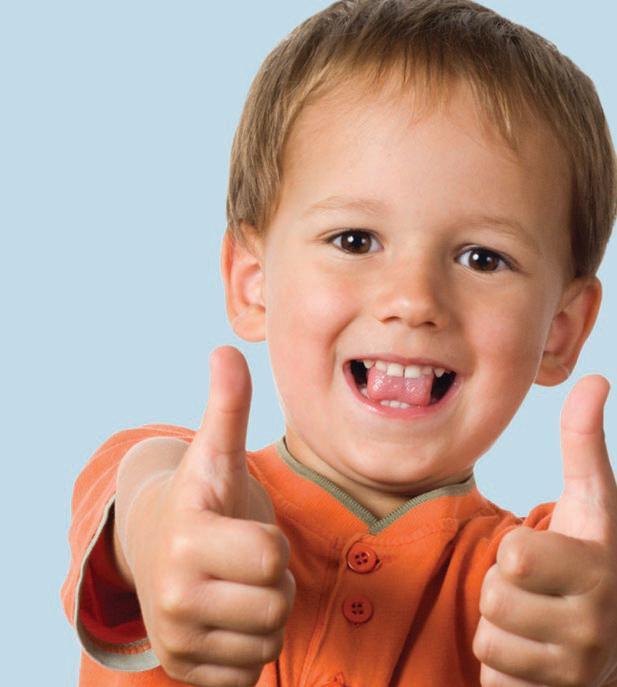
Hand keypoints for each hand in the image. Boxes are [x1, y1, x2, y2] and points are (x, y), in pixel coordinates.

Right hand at [124, 346, 294, 686]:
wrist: (154, 550)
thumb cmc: (202, 501)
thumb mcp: (216, 454)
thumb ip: (228, 406)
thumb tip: (226, 349)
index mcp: (186, 538)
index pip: (272, 557)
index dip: (272, 543)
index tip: (246, 531)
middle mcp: (172, 594)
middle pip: (276, 602)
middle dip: (273, 580)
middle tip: (244, 561)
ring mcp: (176, 639)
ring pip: (268, 638)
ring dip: (264, 613)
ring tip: (236, 586)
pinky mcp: (185, 671)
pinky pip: (250, 671)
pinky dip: (249, 647)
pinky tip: (226, 618)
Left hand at [473, 375, 616, 685]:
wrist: (607, 646)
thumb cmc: (588, 562)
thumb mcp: (592, 504)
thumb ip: (585, 443)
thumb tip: (593, 378)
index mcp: (601, 566)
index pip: (517, 554)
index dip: (516, 550)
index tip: (548, 555)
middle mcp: (599, 622)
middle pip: (496, 593)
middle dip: (503, 588)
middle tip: (534, 589)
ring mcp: (578, 667)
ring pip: (490, 635)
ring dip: (501, 625)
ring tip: (535, 622)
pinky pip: (492, 673)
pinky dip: (502, 663)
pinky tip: (532, 656)